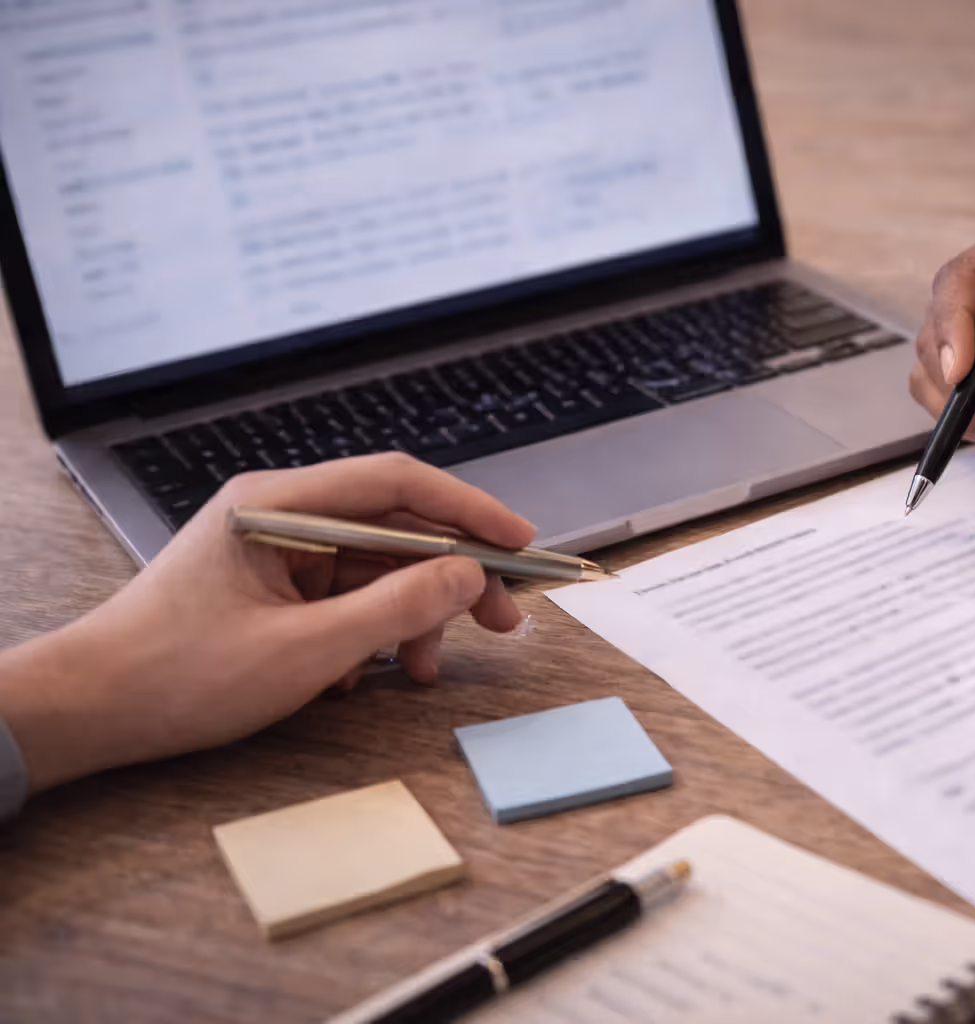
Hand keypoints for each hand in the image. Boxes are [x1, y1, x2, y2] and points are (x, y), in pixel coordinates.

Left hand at [0, 454, 536, 792]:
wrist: (89, 713)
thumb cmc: (176, 676)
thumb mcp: (304, 650)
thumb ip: (395, 609)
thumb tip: (467, 576)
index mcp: (278, 504)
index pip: (397, 483)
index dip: (468, 509)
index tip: (520, 542)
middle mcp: (281, 514)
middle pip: (395, 529)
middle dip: (450, 577)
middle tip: (501, 620)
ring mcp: (277, 552)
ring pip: (376, 570)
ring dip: (411, 617)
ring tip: (424, 669)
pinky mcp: (274, 589)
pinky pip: (346, 599)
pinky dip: (371, 634)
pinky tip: (364, 676)